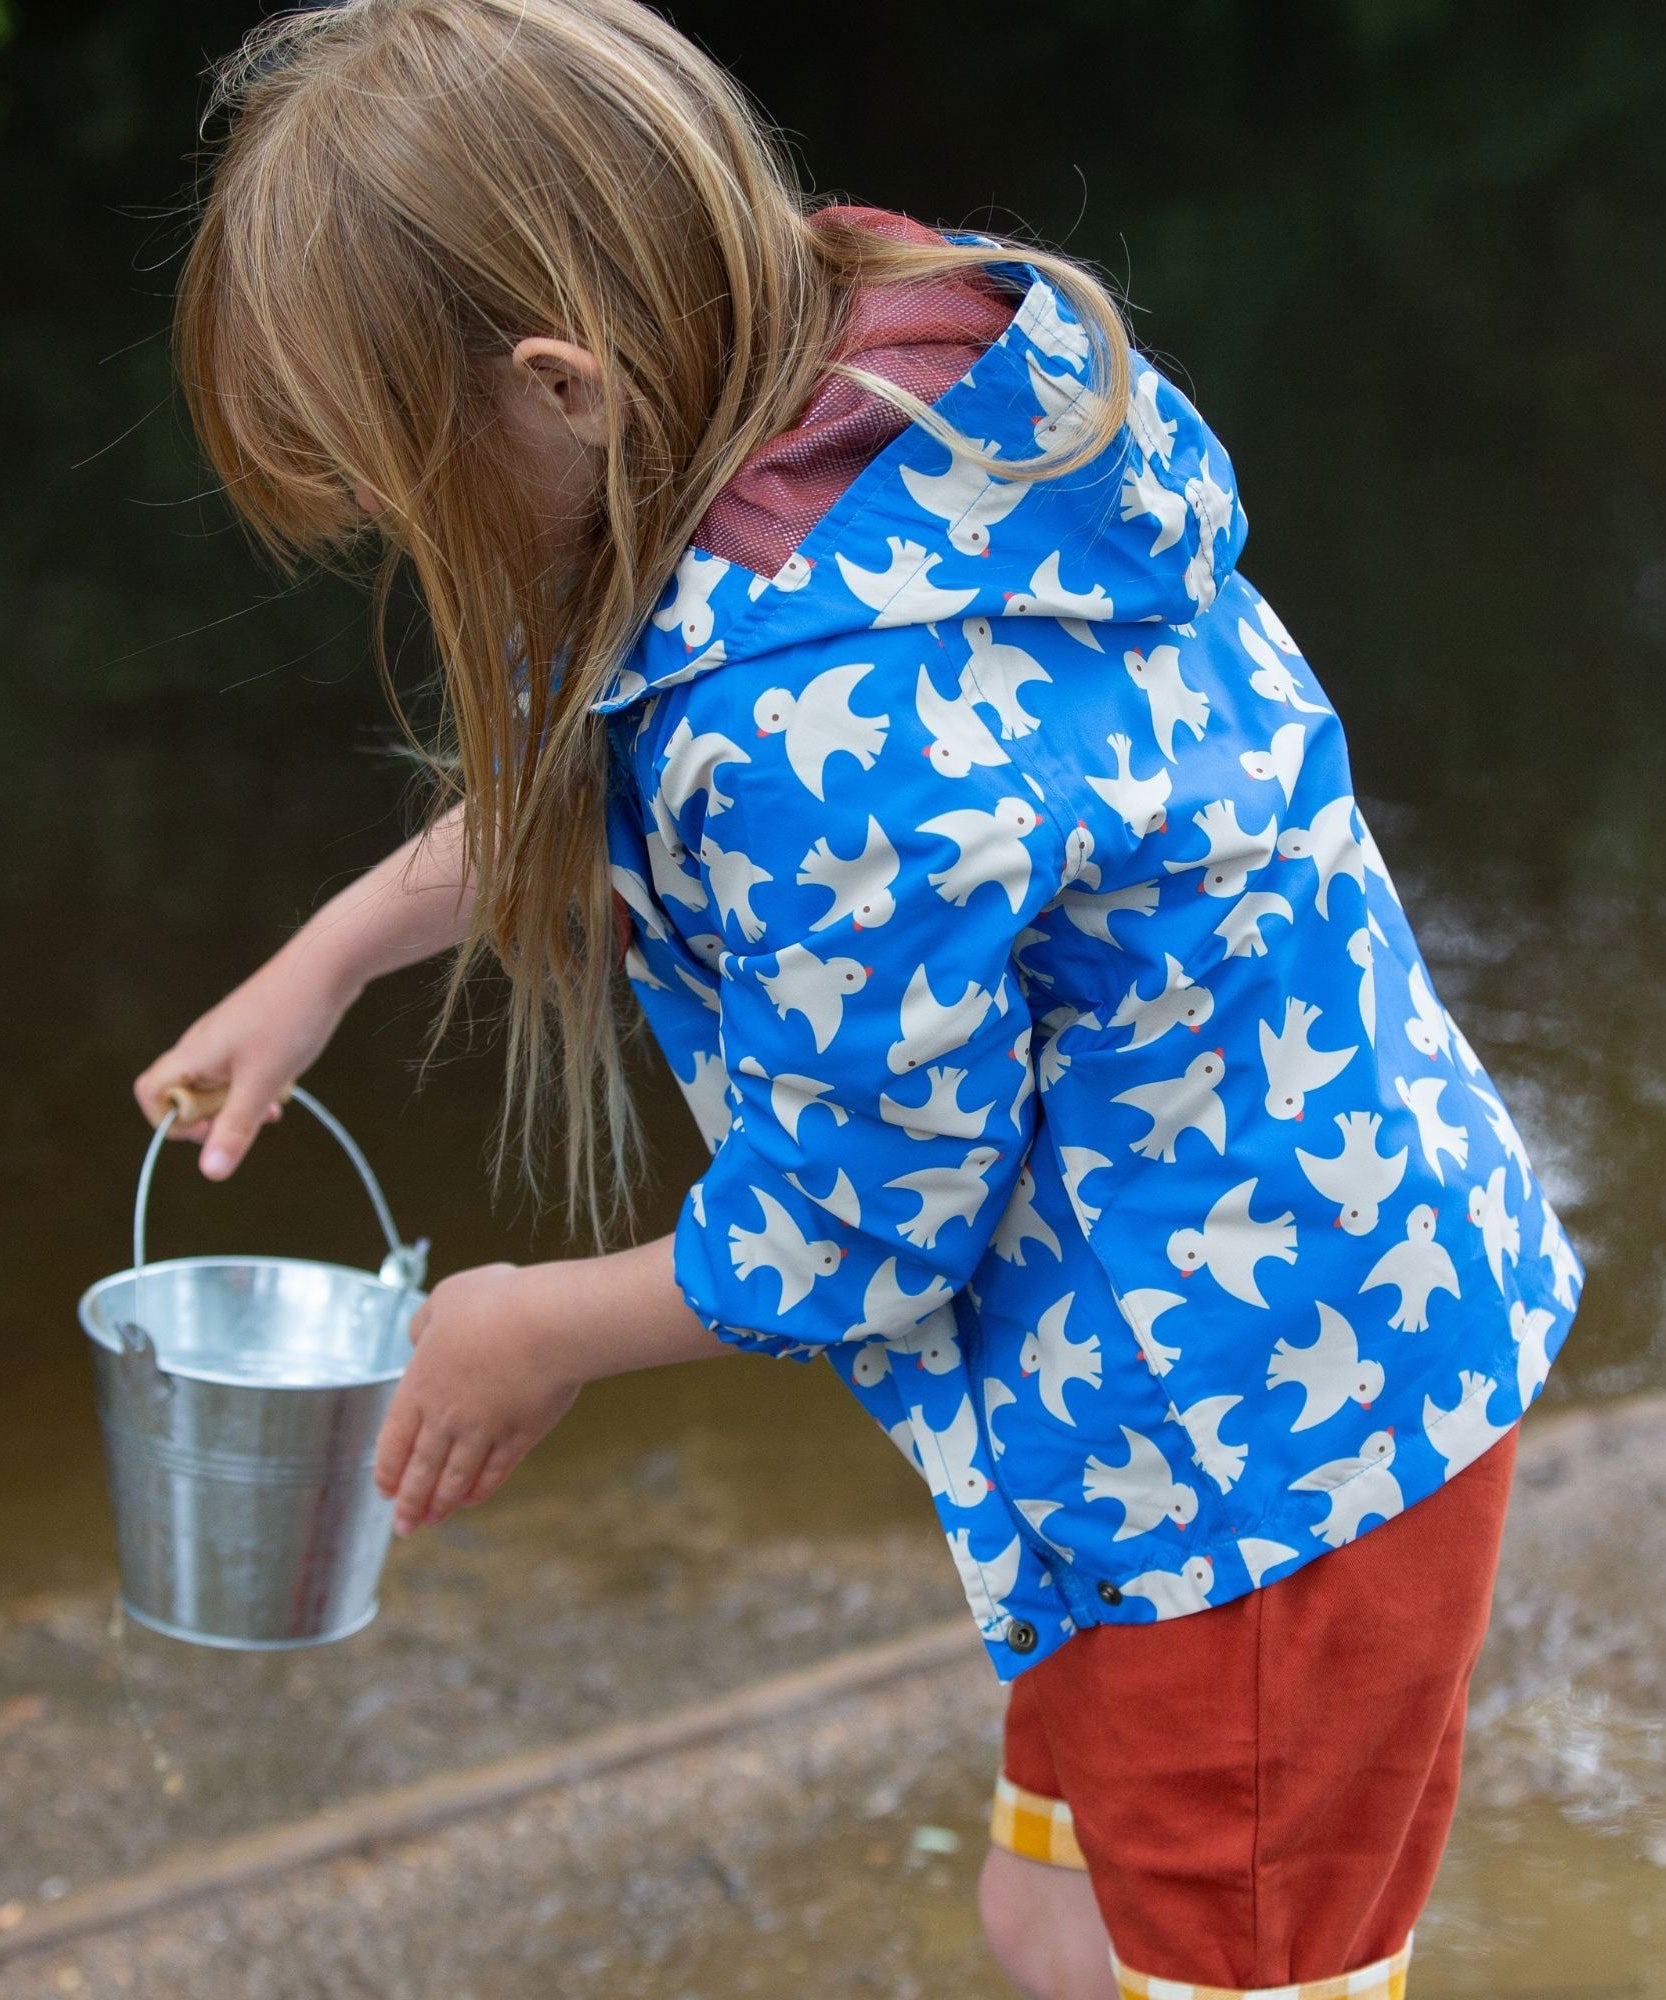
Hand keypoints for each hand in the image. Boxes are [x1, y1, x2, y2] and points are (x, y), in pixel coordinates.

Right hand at [133, 940, 359, 1178]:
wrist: (326, 966)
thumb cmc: (290, 1020)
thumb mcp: (262, 1083)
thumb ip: (236, 1127)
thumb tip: (210, 1173)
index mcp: (194, 1053)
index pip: (151, 1092)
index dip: (168, 1122)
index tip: (208, 1132)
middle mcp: (203, 1044)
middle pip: (187, 1094)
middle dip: (215, 1118)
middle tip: (249, 1123)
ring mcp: (228, 1037)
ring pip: (220, 1085)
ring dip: (242, 1105)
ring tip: (273, 1110)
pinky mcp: (252, 1033)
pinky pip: (243, 1071)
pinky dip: (259, 1085)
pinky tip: (285, 1087)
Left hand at [373, 1261, 580, 1534]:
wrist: (547, 1323)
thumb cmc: (496, 1302)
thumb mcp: (445, 1298)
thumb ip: (425, 1322)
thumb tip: (419, 1336)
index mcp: (421, 1384)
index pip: (394, 1439)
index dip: (388, 1469)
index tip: (384, 1490)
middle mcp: (446, 1417)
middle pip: (421, 1469)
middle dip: (409, 1502)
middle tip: (403, 1526)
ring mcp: (484, 1431)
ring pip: (455, 1478)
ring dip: (441, 1503)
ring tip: (433, 1520)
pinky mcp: (521, 1436)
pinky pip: (495, 1472)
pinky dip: (481, 1489)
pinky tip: (472, 1499)